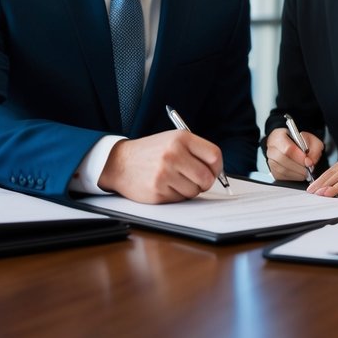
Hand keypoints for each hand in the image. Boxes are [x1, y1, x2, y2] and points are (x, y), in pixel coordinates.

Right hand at [98, 129, 223, 202]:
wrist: (120, 162)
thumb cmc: (151, 152)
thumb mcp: (172, 140)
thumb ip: (195, 151)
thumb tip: (217, 171)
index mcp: (181, 138)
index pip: (214, 156)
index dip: (217, 167)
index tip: (213, 171)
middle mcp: (173, 154)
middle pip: (207, 177)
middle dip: (205, 182)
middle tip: (197, 181)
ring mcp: (165, 173)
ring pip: (194, 191)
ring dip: (189, 190)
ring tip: (176, 180)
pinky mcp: (158, 190)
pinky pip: (180, 199)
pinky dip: (176, 195)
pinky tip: (165, 185)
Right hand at [264, 127, 323, 181]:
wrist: (295, 146)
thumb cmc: (301, 142)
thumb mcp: (312, 141)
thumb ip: (314, 150)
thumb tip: (310, 162)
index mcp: (279, 136)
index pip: (287, 148)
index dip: (298, 157)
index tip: (308, 162)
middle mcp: (272, 147)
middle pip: (282, 159)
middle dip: (298, 167)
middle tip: (308, 170)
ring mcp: (270, 159)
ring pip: (280, 169)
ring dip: (295, 173)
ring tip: (305, 173)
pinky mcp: (272, 170)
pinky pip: (280, 176)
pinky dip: (291, 177)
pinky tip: (298, 175)